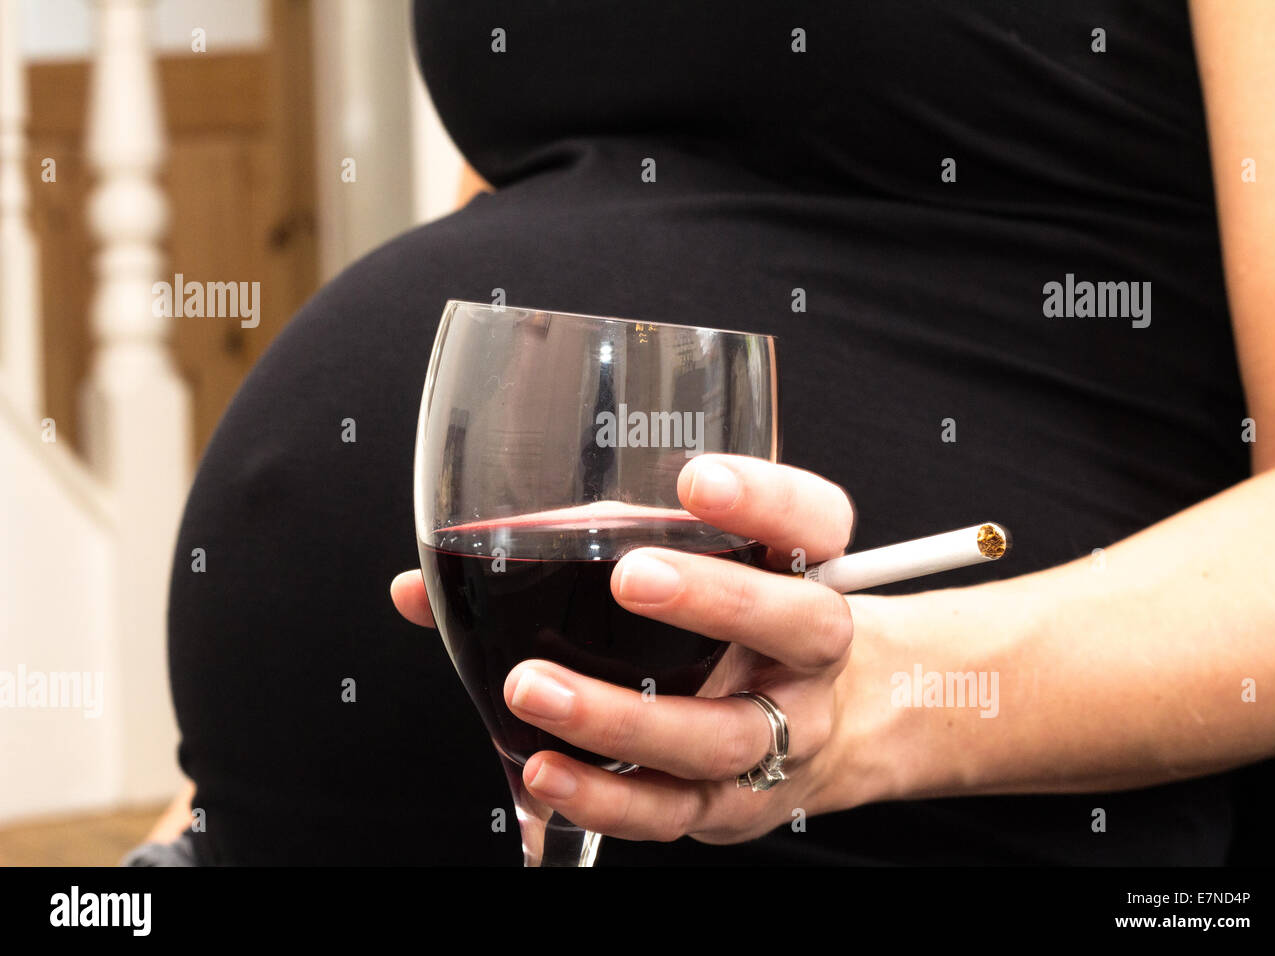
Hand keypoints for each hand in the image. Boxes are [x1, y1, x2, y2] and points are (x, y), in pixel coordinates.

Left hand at [391, 454, 863, 843]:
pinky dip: (610, 798)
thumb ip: (565, 555)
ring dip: (627, 717)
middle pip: (796, 622)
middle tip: (635, 577)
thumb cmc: (723, 624)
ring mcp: (781, 733)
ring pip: (724, 734)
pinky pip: (677, 809)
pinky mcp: (735, 802)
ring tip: (536, 688)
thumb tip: (419, 587)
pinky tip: (547, 774)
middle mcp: (807, 651)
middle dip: (718, 599)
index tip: (696, 480)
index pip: (815, 522)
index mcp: (802, 569)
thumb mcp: (676, 565)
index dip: (766, 500)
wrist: (815, 723)